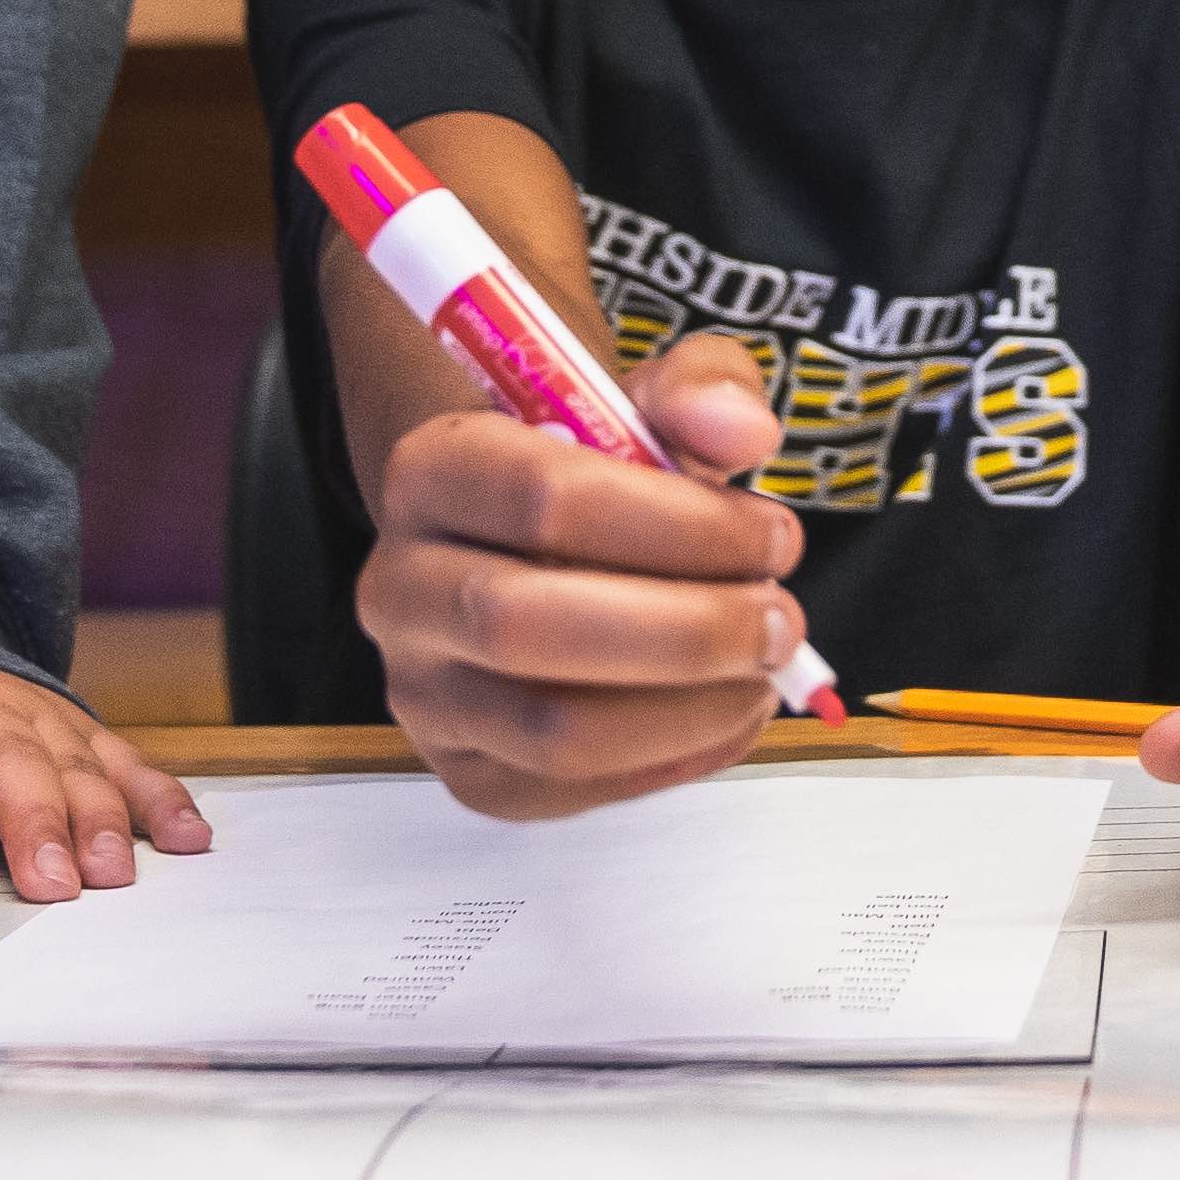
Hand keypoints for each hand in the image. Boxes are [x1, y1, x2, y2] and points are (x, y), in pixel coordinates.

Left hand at [0, 652, 209, 906]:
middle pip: (8, 756)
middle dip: (31, 822)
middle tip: (47, 885)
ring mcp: (37, 716)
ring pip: (75, 761)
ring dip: (99, 819)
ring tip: (110, 875)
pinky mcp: (81, 732)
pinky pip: (130, 763)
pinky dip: (163, 800)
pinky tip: (190, 839)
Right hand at [358, 329, 814, 821]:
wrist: (535, 547)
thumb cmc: (602, 478)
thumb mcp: (651, 403)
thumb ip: (704, 390)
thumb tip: (741, 429)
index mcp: (432, 470)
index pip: (543, 500)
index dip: (681, 525)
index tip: (775, 537)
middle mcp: (401, 585)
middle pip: (531, 624)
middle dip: (687, 630)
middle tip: (778, 621)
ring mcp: (424, 690)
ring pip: (551, 727)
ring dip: (687, 706)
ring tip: (761, 670)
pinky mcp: (466, 770)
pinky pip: (567, 788)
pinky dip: (670, 760)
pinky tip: (726, 712)